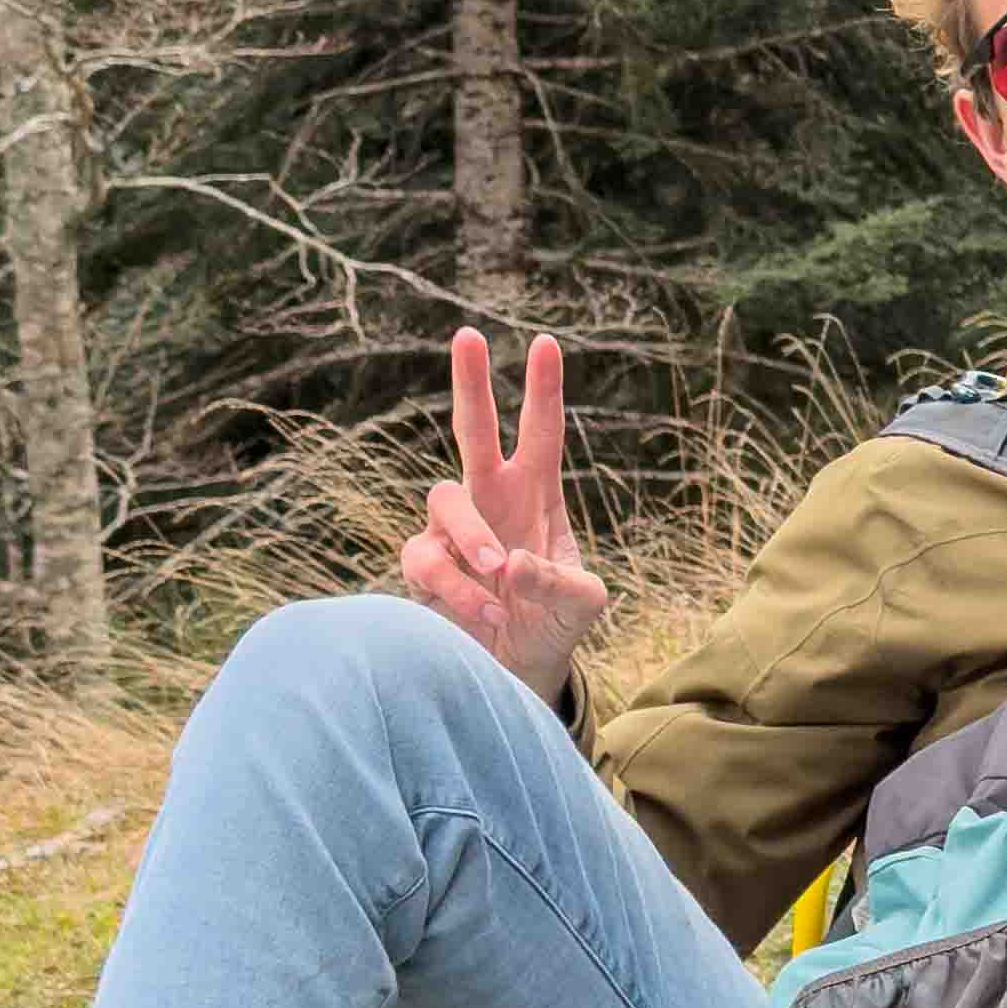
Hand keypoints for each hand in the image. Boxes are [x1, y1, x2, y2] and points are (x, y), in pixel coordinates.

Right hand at [394, 330, 606, 695]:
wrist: (519, 672)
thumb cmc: (555, 625)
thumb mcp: (582, 604)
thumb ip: (560, 581)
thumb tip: (511, 562)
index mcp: (537, 494)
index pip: (541, 433)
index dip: (543, 390)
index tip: (545, 342)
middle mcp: (490, 499)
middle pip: (473, 429)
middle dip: (470, 383)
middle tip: (468, 335)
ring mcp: (453, 530)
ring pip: (443, 498)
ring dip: (473, 535)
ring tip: (500, 575)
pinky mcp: (424, 567)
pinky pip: (425, 559)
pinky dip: (457, 588)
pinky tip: (486, 614)